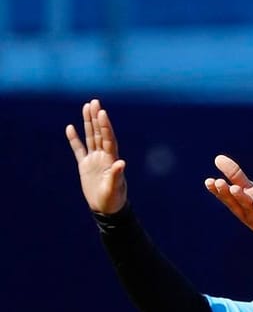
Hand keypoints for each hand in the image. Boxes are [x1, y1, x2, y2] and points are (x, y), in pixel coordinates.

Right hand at [66, 99, 126, 214]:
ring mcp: (94, 160)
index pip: (108, 139)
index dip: (105, 126)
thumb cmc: (113, 201)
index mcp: (112, 160)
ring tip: (86, 107)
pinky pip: (79, 149)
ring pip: (90, 137)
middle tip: (94, 101)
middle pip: (100, 133)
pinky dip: (74, 139)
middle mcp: (104, 157)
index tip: (102, 112)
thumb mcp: (114, 189)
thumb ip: (117, 176)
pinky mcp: (85, 166)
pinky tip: (70, 127)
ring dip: (88, 122)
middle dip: (97, 118)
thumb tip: (121, 163)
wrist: (106, 210)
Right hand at [203, 155, 252, 259]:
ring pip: (248, 207)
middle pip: (234, 202)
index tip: (208, 181)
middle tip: (218, 182)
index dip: (216, 190)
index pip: (225, 197)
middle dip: (226, 193)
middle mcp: (245, 212)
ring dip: (241, 198)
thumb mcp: (248, 189)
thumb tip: (218, 158)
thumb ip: (235, 176)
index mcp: (237, 204)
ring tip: (234, 188)